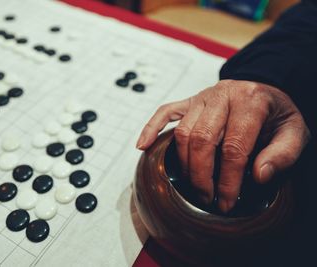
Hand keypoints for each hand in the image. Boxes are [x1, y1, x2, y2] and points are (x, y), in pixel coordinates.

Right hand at [136, 80, 309, 212]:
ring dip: (183, 162)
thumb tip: (258, 175)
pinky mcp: (189, 100)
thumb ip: (283, 154)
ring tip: (191, 184)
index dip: (228, 179)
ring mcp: (202, 96)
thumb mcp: (295, 132)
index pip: (233, 146)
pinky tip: (142, 145)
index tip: (227, 201)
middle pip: (202, 139)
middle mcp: (222, 95)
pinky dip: (152, 128)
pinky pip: (165, 111)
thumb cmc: (276, 114)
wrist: (264, 88)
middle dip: (201, 175)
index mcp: (251, 101)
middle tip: (205, 197)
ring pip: (183, 131)